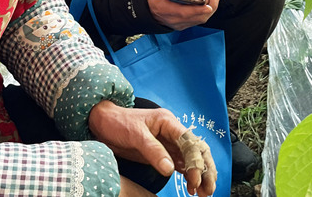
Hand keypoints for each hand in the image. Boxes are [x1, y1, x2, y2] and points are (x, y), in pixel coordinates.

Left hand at [90, 101, 216, 195]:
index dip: (195, 160)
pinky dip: (188, 176)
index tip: (195, 178)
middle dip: (205, 169)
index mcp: (168, 122)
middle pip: (196, 150)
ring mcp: (168, 143)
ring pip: (191, 159)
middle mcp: (172, 132)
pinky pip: (180, 164)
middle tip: (207, 189)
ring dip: (199, 175)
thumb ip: (153, 151)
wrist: (103, 122)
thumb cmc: (118, 122)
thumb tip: (169, 169)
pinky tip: (192, 187)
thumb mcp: (135, 135)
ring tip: (204, 193)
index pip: (189, 142)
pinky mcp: (162, 153)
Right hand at [142, 0, 220, 29]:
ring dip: (208, 12)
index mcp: (164, 8)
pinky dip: (202, 15)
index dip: (199, 9)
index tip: (210, 2)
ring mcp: (175, 23)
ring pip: (197, 21)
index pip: (186, 12)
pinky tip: (206, 6)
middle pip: (196, 18)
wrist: (136, 6)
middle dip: (210, 8)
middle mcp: (171, 19)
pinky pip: (194, 22)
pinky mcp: (177, 24)